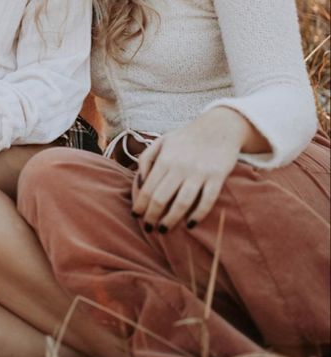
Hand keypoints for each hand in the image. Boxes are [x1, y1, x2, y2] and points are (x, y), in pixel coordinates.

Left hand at [131, 110, 246, 231]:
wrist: (219, 127)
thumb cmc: (186, 137)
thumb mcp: (161, 141)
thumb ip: (146, 159)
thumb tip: (140, 182)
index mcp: (165, 159)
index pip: (148, 188)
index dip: (140, 205)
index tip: (136, 216)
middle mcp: (180, 167)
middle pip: (162, 198)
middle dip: (152, 216)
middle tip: (148, 228)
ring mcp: (199, 172)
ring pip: (182, 203)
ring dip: (171, 220)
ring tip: (164, 230)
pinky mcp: (217, 177)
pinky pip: (207, 201)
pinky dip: (198, 215)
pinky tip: (190, 224)